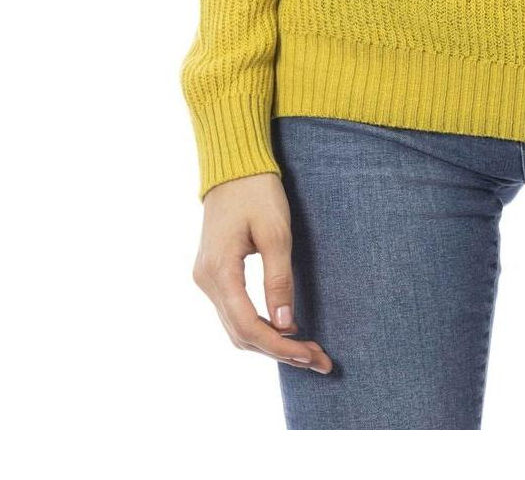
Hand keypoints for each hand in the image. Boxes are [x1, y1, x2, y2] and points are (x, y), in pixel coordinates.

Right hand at [192, 173, 333, 373]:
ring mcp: (206, 279)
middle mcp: (206, 281)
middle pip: (241, 334)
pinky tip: (284, 331)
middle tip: (319, 359)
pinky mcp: (213, 274)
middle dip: (280, 351)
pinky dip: (258, 327)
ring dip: (270, 342)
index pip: (248, 326)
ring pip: (236, 328)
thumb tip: (285, 325)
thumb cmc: (258, 192)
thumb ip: (279, 279)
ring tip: (307, 351)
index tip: (312, 356)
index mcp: (219, 271)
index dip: (281, 346)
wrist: (234, 166)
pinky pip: (234, 312)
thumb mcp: (276, 232)